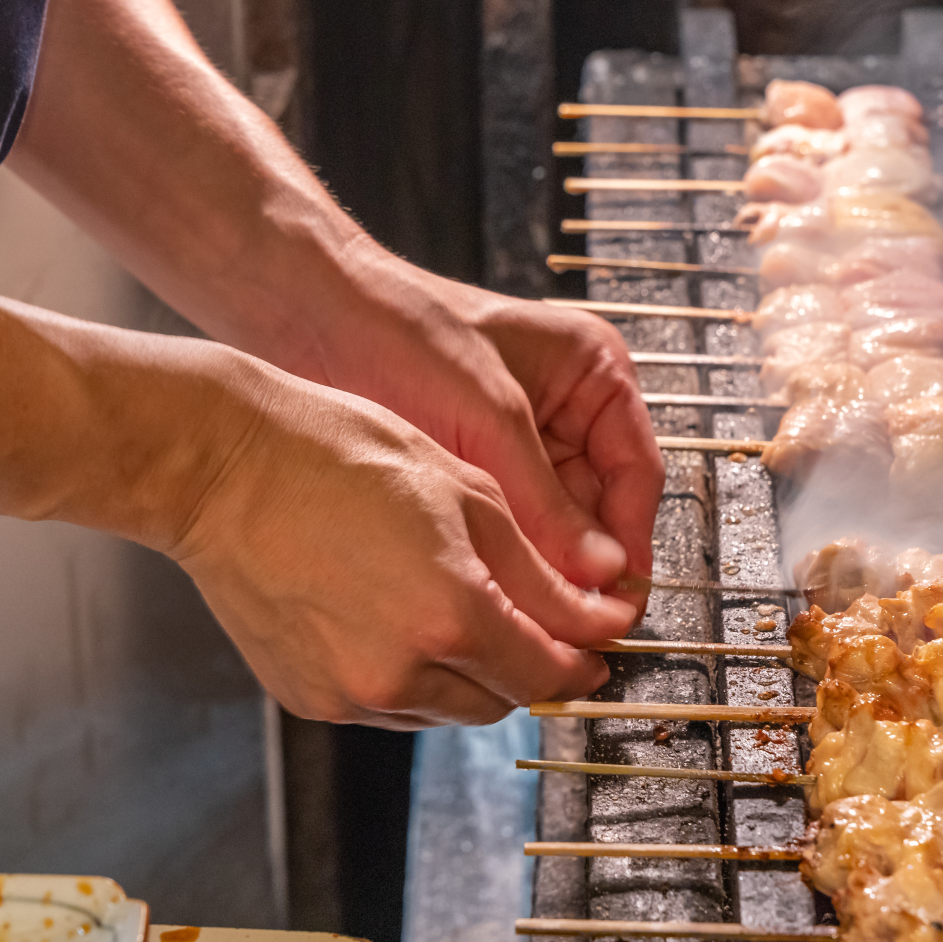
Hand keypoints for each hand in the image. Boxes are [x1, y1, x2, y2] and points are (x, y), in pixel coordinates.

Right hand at [169, 359, 629, 725]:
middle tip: (529, 617)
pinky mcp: (310, 698)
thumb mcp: (465, 492)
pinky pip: (388, 705)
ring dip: (468, 672)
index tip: (596, 641)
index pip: (552, 671)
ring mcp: (351, 693)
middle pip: (503, 698)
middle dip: (527, 663)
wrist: (221, 468)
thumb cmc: (335, 454)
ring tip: (448, 602)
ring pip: (447, 707)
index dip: (584, 658)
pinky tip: (393, 616)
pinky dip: (410, 675)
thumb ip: (541, 571)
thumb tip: (599, 617)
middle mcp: (402, 671)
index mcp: (453, 615)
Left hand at [305, 251, 661, 613]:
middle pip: (599, 509)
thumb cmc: (399, 328)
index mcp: (592, 372)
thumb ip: (547, 501)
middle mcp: (565, 409)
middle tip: (571, 628)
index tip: (617, 603)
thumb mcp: (488, 417)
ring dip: (541, 569)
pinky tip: (491, 591)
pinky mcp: (474, 469)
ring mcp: (518, 442)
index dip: (630, 542)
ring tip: (528, 616)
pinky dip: (503, 559)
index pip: (637, 473)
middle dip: (582, 565)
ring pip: (552, 527)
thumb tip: (601, 575)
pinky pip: (507, 528)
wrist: (305, 313)